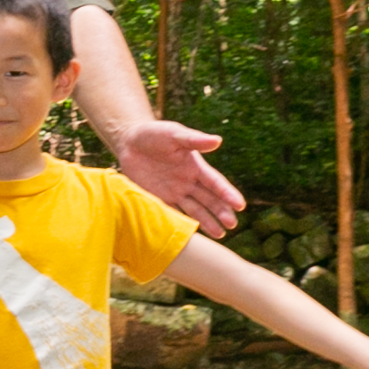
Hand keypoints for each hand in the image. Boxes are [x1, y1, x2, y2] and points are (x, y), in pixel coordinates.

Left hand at [110, 117, 244, 234]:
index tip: (240, 206)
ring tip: (220, 234)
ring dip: (208, 221)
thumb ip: (193, 139)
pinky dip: (181, 223)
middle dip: (221, 212)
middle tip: (232, 225)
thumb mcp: (173, 134)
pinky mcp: (158, 198)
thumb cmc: (154, 134)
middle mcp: (189, 182)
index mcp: (196, 167)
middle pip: (209, 199)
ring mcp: (174, 192)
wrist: (128, 142)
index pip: (215, 183)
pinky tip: (190, 234)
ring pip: (195, 209)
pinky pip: (172, 213)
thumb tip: (218, 140)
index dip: (228, 194)